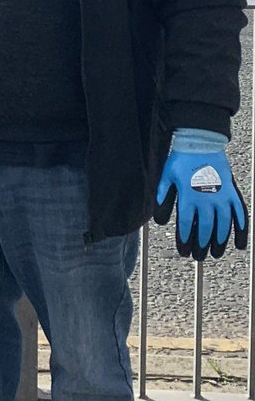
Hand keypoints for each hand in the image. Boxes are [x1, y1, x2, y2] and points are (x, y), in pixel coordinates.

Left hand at [153, 128, 247, 260]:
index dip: (184, 240)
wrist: (201, 144)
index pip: (186, 225)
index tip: (183, 251)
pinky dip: (241, 231)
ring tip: (216, 254)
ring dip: (220, 242)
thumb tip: (159, 220)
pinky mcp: (232, 192)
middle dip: (201, 245)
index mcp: (189, 197)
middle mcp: (207, 199)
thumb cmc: (181, 160)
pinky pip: (240, 215)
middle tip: (199, 256)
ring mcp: (222, 196)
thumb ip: (163, 197)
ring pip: (223, 225)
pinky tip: (240, 244)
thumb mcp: (166, 177)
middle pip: (205, 229)